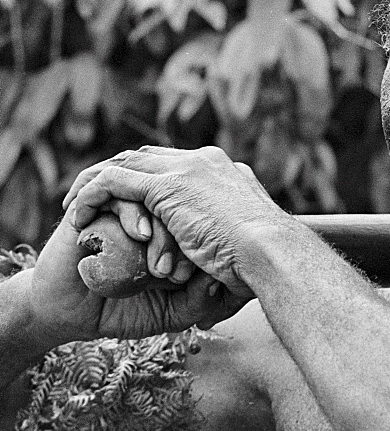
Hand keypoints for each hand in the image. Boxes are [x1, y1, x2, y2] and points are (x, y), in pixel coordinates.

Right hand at [27, 207, 241, 345]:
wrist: (74, 314)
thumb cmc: (128, 310)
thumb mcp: (174, 312)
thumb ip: (199, 300)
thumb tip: (220, 278)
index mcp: (183, 232)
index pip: (209, 221)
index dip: (210, 246)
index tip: (206, 279)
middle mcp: (158, 213)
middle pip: (185, 205)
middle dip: (185, 241)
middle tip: (177, 276)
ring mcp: (129, 206)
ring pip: (155, 197)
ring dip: (161, 231)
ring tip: (158, 267)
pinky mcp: (98, 206)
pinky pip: (121, 195)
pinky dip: (132, 213)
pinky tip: (138, 235)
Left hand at [64, 145, 297, 296]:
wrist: (272, 252)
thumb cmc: (268, 260)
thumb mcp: (247, 244)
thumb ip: (228, 243)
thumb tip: (218, 274)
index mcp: (224, 171)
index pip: (176, 163)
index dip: (148, 178)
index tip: (131, 203)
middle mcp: (205, 161)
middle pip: (148, 156)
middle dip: (118, 173)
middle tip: (95, 198)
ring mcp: (187, 169)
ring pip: (125, 162)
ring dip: (97, 181)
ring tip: (75, 205)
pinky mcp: (167, 186)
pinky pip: (113, 181)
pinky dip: (92, 195)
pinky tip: (77, 214)